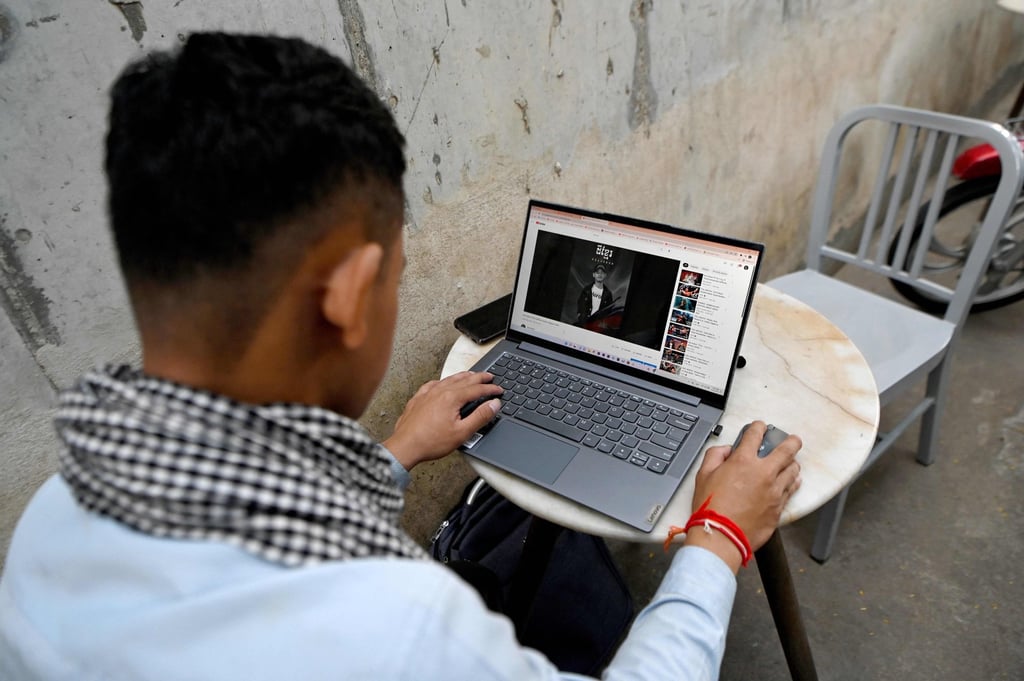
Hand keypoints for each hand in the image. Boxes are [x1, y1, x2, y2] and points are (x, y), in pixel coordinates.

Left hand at [382, 371, 502, 469]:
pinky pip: (434, 384)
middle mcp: (439, 391)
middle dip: (479, 378)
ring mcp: (427, 393)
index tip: (499, 390)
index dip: (490, 389)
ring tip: (471, 375)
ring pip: (449, 379)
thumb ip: (480, 417)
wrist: (405, 446)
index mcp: (452, 398)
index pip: (477, 389)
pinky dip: (444, 381)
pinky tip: (443, 383)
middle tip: (489, 377)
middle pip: (464, 380)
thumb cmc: (430, 442)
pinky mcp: (418, 398)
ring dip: (463, 376)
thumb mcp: (462, 432)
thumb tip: (494, 405)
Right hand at [683, 421, 801, 571]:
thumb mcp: (703, 475)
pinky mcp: (779, 506)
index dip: (758, 427)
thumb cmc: (711, 508)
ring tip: (791, 462)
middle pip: (786, 450)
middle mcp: (763, 473)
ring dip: (792, 463)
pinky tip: (793, 480)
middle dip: (791, 442)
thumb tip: (725, 450)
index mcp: (743, 461)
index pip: (755, 435)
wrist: (722, 536)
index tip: (760, 427)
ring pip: (793, 470)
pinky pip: (792, 489)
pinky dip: (793, 482)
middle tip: (793, 440)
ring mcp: (774, 490)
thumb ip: (714, 456)